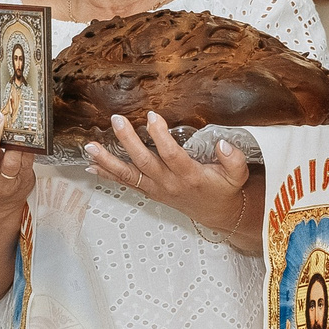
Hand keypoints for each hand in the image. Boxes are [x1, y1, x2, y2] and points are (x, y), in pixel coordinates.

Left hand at [84, 111, 254, 236]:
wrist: (217, 213)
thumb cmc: (224, 188)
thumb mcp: (238, 175)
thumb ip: (233, 159)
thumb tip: (223, 143)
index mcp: (190, 176)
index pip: (171, 155)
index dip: (161, 136)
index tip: (153, 116)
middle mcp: (169, 183)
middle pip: (144, 162)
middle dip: (128, 141)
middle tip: (116, 121)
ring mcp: (156, 188)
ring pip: (129, 174)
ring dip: (108, 160)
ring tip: (90, 147)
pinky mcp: (149, 191)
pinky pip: (126, 183)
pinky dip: (108, 174)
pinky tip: (91, 165)